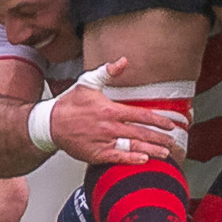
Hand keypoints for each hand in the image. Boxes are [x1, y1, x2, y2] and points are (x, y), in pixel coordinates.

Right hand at [51, 57, 187, 165]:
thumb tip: (123, 61)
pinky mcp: (96, 154)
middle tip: (173, 141)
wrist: (49, 124)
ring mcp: (103, 142)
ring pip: (132, 146)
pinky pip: (117, 158)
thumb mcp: (87, 83)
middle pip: (141, 133)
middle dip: (159, 137)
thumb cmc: (69, 105)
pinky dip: (131, 160)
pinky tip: (143, 160)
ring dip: (151, 150)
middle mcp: (109, 127)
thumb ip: (107, 72)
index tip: (170, 124)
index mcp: (110, 109)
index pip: (141, 115)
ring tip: (165, 153)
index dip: (158, 120)